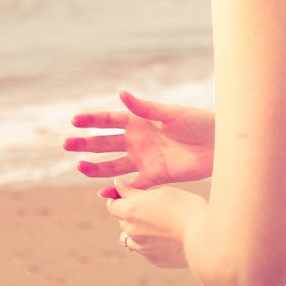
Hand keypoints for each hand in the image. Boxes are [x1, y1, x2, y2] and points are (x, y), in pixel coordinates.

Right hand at [64, 91, 215, 197]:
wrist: (219, 145)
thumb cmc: (198, 122)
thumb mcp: (170, 113)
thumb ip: (144, 108)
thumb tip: (120, 93)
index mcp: (139, 120)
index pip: (109, 120)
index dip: (92, 120)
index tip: (74, 120)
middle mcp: (137, 140)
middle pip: (105, 143)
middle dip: (85, 144)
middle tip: (66, 145)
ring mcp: (143, 159)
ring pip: (112, 165)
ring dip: (95, 167)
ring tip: (79, 167)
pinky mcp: (154, 177)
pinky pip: (130, 185)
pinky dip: (116, 189)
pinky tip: (102, 192)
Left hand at [107, 181, 203, 269]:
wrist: (206, 238)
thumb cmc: (187, 208)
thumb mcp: (163, 193)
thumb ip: (135, 191)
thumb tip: (116, 185)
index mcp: (132, 211)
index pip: (112, 206)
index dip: (119, 200)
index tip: (130, 197)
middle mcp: (132, 231)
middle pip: (123, 222)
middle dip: (132, 215)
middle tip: (155, 208)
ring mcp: (142, 248)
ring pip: (131, 238)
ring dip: (139, 232)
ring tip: (161, 226)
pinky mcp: (154, 260)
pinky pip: (145, 250)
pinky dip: (152, 244)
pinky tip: (170, 238)